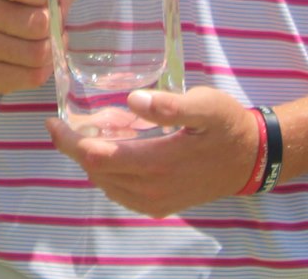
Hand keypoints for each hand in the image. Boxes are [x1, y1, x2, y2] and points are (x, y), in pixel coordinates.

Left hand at [46, 87, 262, 216]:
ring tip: (107, 128)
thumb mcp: (206, 106)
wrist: (253, 160)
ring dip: (95, 156)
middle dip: (79, 143)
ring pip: (104, 181)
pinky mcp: (158, 206)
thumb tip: (132, 101)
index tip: (54, 119)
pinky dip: (109, 169)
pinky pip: (119, 190)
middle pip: (94, 169)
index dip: (69, 139)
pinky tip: (120, 146)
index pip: (95, 157)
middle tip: (87, 116)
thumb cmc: (228, 126)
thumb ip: (170, 105)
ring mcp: (154, 202)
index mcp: (158, 164)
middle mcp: (151, 190)